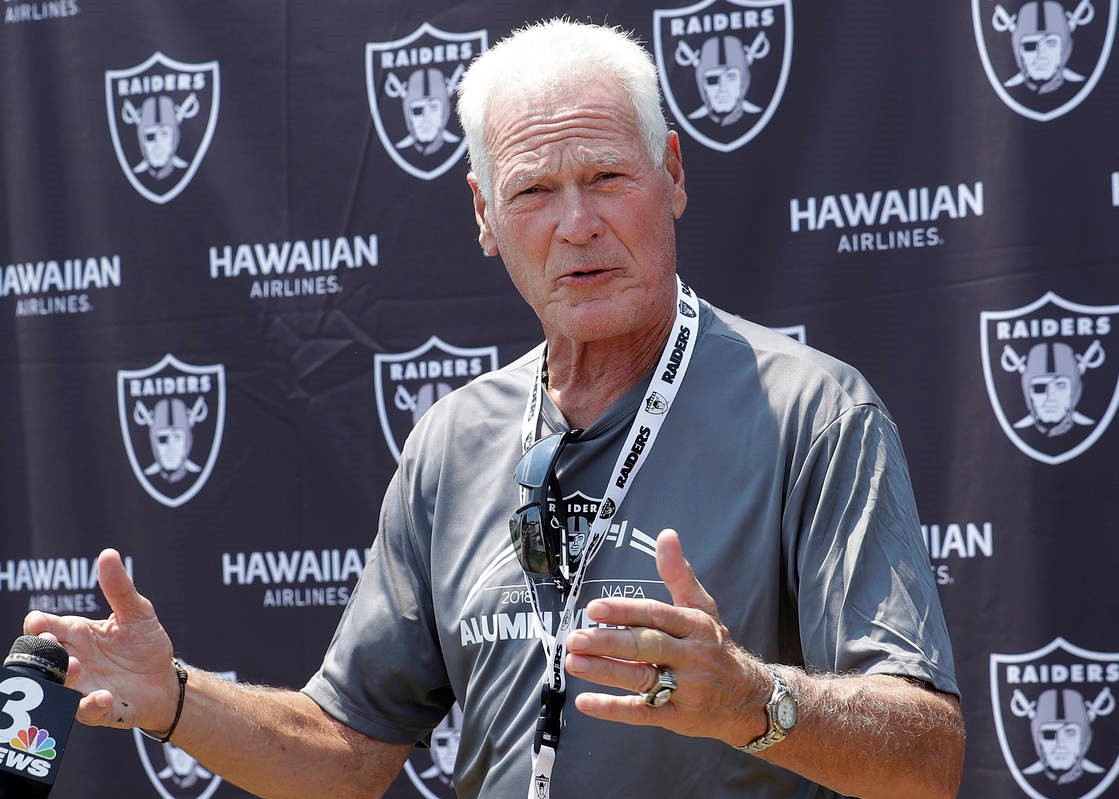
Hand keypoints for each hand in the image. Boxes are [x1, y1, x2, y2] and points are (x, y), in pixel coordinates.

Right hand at [22, 548, 178, 732]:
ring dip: (62, 678)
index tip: (39, 623)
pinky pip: (84, 711)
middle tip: (54, 644)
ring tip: (75, 667)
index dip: (37, 625)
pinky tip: (103, 696)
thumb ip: (120, 588)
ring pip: (56, 686)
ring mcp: (82, 685)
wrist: (164, 679)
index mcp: (77, 634)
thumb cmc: (144, 644)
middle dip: (43, 651)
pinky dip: (90, 705)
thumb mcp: (137, 613)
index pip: (44, 627)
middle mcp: (73, 660)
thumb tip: (108, 554)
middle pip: (43, 656)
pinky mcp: (97, 707)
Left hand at [565, 529, 767, 745]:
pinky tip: (585, 702)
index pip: (656, 615)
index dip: (625, 612)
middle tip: (575, 638)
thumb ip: (679, 573)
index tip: (594, 608)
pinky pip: (643, 713)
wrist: (750, 699)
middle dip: (609, 642)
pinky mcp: (678, 717)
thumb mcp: (702, 608)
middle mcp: (691, 656)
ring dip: (605, 672)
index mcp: (694, 626)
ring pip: (642, 679)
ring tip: (573, 663)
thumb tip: (666, 535)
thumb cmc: (715, 646)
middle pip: (647, 646)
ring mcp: (686, 689)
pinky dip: (613, 708)